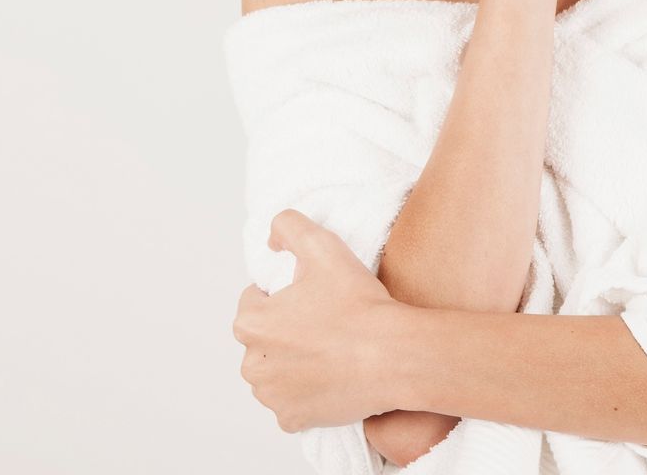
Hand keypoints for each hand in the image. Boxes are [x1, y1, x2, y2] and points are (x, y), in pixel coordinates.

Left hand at [232, 209, 405, 432]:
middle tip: (326, 322)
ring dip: (294, 362)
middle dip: (286, 331)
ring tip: (331, 349)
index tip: (314, 296)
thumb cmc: (359, 306)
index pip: (255, 301)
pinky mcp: (293, 420)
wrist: (394, 356)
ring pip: (276, 372)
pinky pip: (292, 403)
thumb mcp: (324, 247)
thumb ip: (289, 226)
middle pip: (263, 340)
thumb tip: (272, 237)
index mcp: (251, 324)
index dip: (285, 293)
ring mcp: (272, 397)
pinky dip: (307, 393)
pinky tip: (332, 376)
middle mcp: (252, 365)